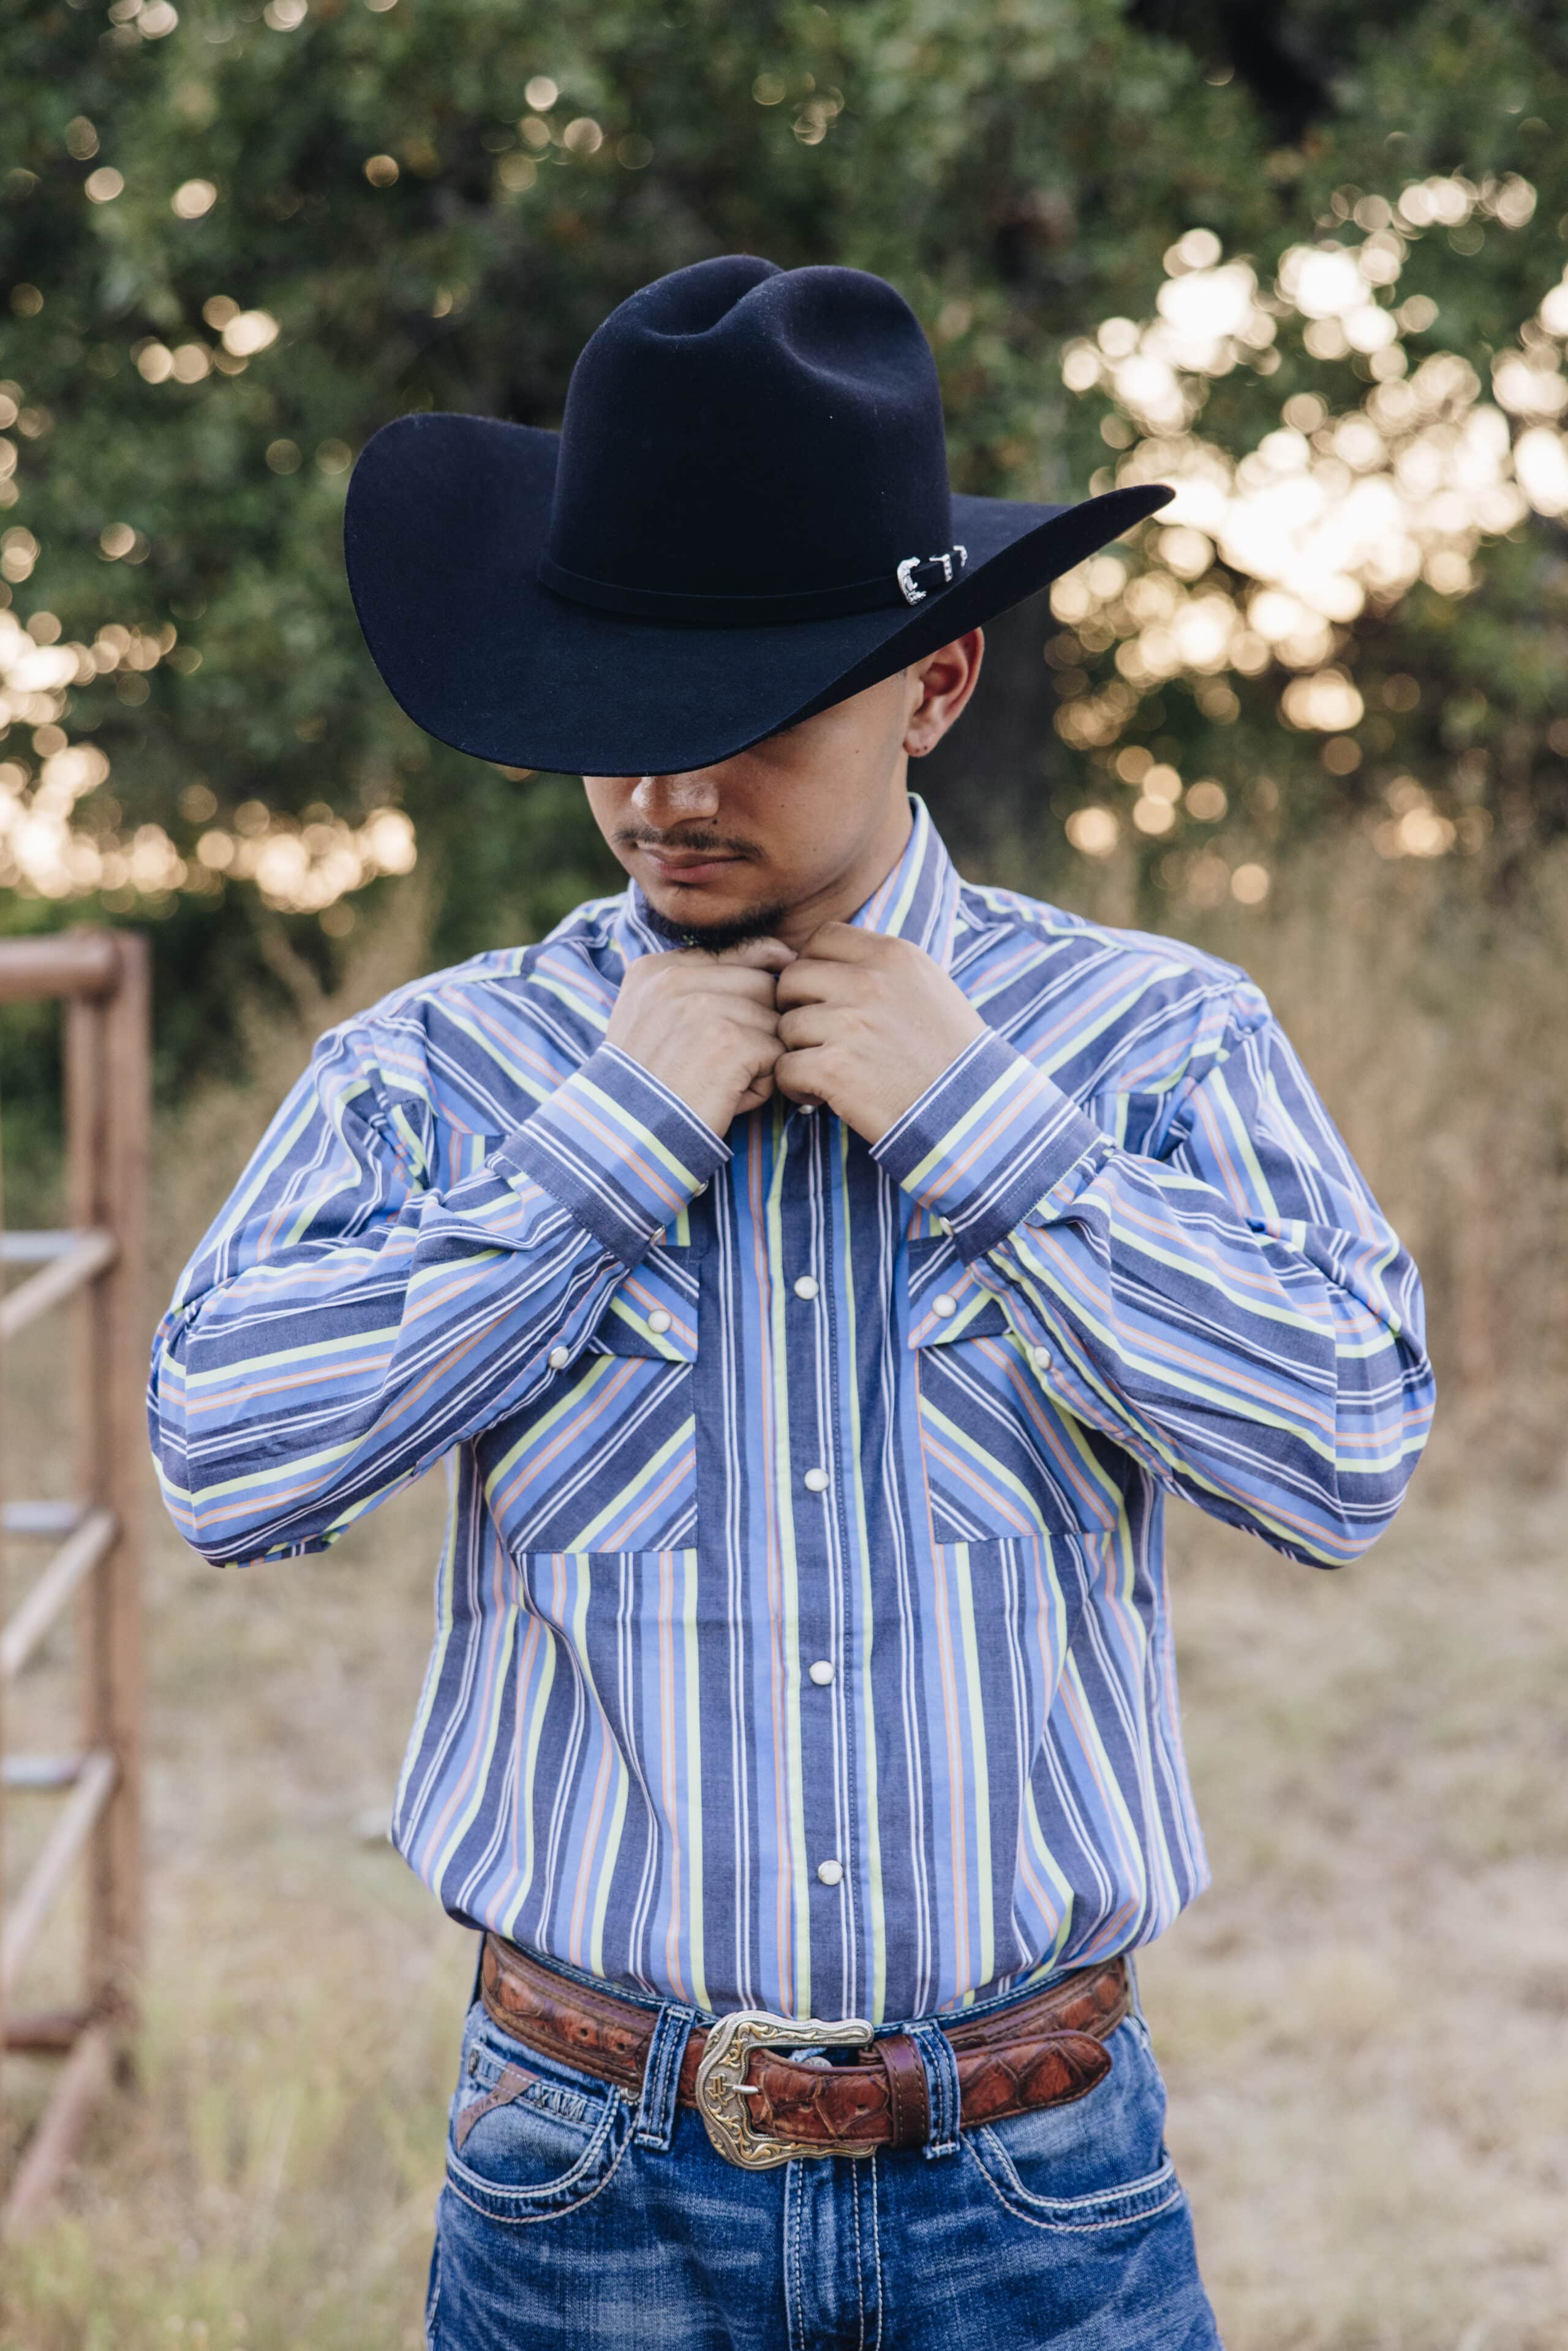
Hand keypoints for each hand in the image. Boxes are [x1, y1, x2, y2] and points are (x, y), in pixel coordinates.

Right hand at [604, 937, 795, 1136]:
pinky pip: (776, 1054)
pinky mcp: (730, 1041)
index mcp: (656, 969)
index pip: (736, 951)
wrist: (626, 1136)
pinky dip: (760, 1085)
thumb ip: (697, 985)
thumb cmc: (646, 1085)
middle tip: (724, 1062)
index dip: (761, 976)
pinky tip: (726, 1098)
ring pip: (773, 1021)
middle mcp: (677, 979)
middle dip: (758, 1025)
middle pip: (762, 985)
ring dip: (759, 1058)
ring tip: (719, 1082)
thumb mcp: (653, 1019)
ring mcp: (704, 1007)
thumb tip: (779, 954)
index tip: (764, 1005)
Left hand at [774, 925, 987, 1142]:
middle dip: (797, 1008)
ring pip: (786, 1026)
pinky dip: (796, 1087)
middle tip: (818, 1037)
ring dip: (798, 1051)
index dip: (814, 966)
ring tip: (827, 1071)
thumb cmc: (951, 1054)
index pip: (822, 938)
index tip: (824, 996)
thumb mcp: (928, 988)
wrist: (971, 1111)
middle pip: (793, 978)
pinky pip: (785, 1068)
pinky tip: (822, 1095)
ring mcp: (848, 1024)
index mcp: (892, 955)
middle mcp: (868, 981)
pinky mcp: (833, 1068)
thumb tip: (831, 964)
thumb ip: (881, 969)